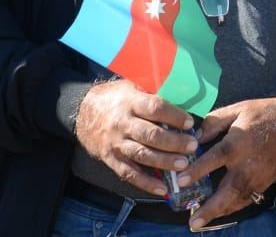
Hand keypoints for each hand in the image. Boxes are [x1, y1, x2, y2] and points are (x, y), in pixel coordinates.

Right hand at [73, 79, 197, 196]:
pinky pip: (129, 173)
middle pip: (150, 134)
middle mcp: (122, 123)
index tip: (189, 123)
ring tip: (183, 165)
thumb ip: (154, 94)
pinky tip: (163, 189)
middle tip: (192, 146)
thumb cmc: (117, 98)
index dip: (174, 116)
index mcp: (131, 102)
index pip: (154, 108)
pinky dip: (146, 183)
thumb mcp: (133, 87)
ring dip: (164, 161)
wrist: (83, 113)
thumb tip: (185, 98)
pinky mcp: (111, 159)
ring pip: (142, 155)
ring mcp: (116, 143)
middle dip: (173, 142)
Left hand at [177, 96, 275, 229]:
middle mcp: (248, 163)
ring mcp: (258, 176)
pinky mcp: (265, 182)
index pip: (215, 158)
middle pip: (228, 190)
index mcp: (239, 142)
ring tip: (200, 222)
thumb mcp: (238, 109)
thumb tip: (195, 138)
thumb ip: (214, 122)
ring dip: (219, 212)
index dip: (197, 170)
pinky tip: (221, 211)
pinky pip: (247, 199)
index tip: (181, 181)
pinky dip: (233, 208)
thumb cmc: (264, 113)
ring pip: (238, 200)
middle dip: (210, 207)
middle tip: (193, 220)